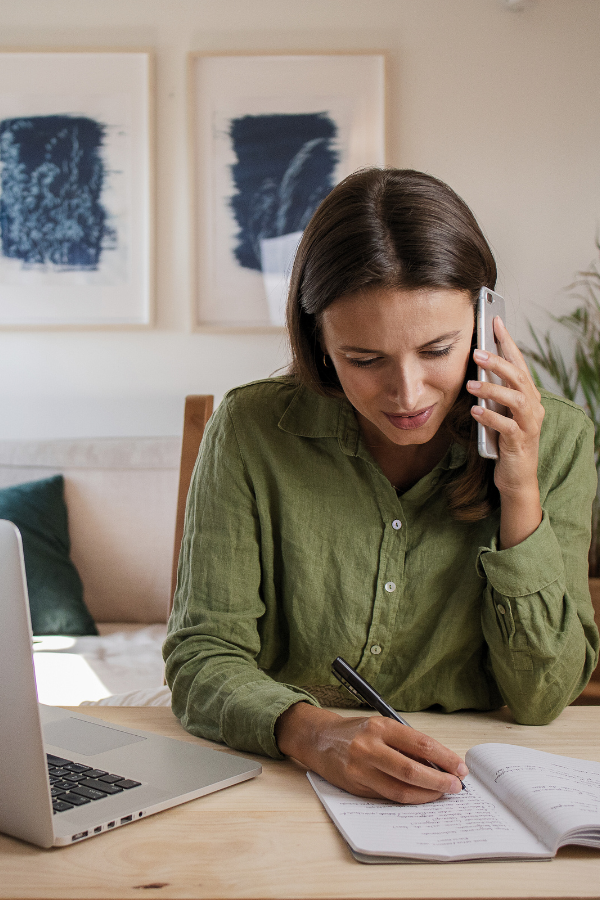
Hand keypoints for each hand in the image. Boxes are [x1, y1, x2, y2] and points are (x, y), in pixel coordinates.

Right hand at [275, 702, 466, 803]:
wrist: (319, 739)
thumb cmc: (355, 732)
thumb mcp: (380, 727)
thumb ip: (405, 743)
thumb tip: (438, 763)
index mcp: (380, 727)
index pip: (420, 744)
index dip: (444, 758)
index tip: (460, 767)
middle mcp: (369, 747)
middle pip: (412, 769)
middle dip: (439, 781)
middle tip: (455, 786)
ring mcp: (361, 769)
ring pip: (400, 789)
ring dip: (426, 795)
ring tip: (441, 794)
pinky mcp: (355, 786)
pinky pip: (387, 797)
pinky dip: (408, 799)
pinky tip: (420, 797)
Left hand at [467, 316, 543, 547]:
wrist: (516, 477)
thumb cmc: (505, 440)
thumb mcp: (498, 411)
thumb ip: (492, 392)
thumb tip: (475, 368)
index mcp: (528, 396)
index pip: (519, 363)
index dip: (508, 342)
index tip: (495, 322)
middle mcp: (533, 407)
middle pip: (519, 378)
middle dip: (499, 363)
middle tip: (477, 352)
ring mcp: (528, 425)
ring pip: (516, 400)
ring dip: (493, 389)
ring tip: (471, 384)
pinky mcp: (519, 443)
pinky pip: (506, 427)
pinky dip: (491, 417)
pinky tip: (476, 412)